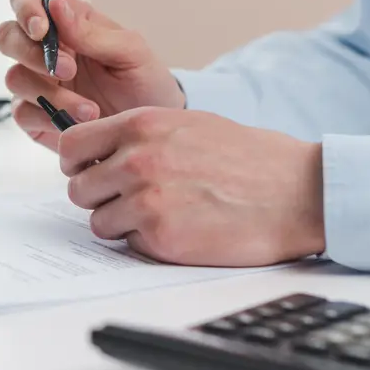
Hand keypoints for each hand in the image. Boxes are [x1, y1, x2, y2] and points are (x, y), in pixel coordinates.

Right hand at [0, 0, 184, 149]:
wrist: (147, 131)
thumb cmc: (144, 83)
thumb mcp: (130, 52)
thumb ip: (91, 31)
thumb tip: (55, 3)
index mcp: (66, 23)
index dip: (25, 9)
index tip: (42, 30)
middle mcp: (44, 49)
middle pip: (7, 37)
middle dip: (31, 53)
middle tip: (68, 70)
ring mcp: (36, 83)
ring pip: (14, 78)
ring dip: (51, 94)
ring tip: (90, 110)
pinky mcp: (34, 115)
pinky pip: (22, 112)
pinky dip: (48, 118)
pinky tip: (75, 123)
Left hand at [60, 107, 324, 266]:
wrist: (297, 191)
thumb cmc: (250, 158)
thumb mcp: (187, 124)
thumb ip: (140, 135)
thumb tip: (100, 151)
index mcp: (142, 124)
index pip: (72, 145)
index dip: (77, 164)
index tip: (88, 172)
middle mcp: (137, 159)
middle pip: (79, 188)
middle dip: (100, 197)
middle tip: (130, 200)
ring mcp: (146, 199)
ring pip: (99, 221)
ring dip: (122, 223)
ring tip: (161, 214)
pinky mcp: (162, 237)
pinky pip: (129, 245)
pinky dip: (147, 243)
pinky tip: (179, 230)